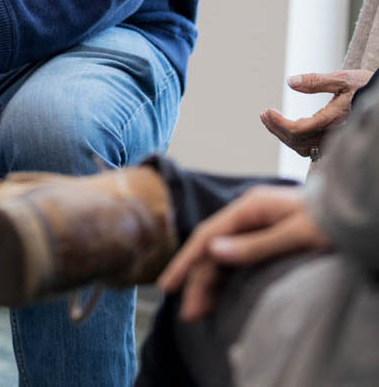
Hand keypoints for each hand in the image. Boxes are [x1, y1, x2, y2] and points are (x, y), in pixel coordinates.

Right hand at [157, 185, 330, 320]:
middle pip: (212, 249)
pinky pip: (237, 259)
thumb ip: (254, 245)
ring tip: (199, 311)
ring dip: (209, 282)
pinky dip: (225, 277)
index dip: (185, 261)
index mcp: (249, 208)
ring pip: (223, 255)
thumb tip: (212, 251)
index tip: (168, 284)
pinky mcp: (265, 238)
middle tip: (188, 313)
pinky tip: (219, 293)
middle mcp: (247, 215)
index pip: (207, 236)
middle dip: (197, 280)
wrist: (353, 213)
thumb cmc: (329, 221)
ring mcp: (256, 226)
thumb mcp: (296, 235)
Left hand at [260, 69, 371, 156]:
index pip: (298, 130)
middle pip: (297, 140)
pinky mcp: (337, 140)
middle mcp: (334, 134)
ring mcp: (336, 139)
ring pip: (303, 146)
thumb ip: (316, 81)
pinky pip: (312, 147)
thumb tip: (290, 82)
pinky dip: (296, 139)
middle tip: (264, 115)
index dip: (279, 124)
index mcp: (333, 120)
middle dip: (277, 128)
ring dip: (284, 135)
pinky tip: (288, 127)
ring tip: (270, 119)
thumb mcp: (344, 79)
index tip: (267, 111)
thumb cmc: (367, 87)